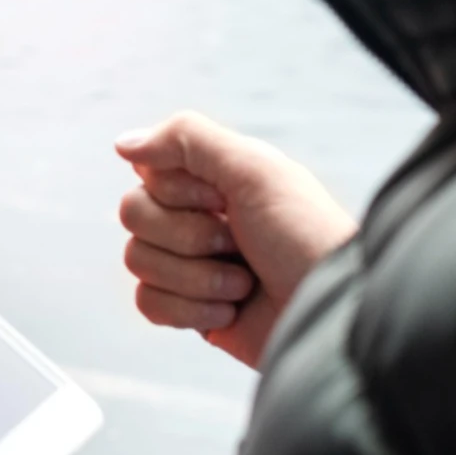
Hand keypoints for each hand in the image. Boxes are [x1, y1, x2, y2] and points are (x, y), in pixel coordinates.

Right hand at [115, 112, 357, 368]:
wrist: (332, 315)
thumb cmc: (306, 237)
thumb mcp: (256, 169)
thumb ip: (187, 139)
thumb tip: (122, 144)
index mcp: (214, 179)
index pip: (148, 172)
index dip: (179, 191)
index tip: (225, 201)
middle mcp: (198, 218)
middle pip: (133, 214)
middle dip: (187, 237)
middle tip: (237, 244)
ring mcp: (191, 266)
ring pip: (137, 261)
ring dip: (196, 278)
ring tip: (243, 284)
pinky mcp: (190, 311)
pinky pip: (147, 303)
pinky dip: (188, 311)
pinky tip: (229, 312)